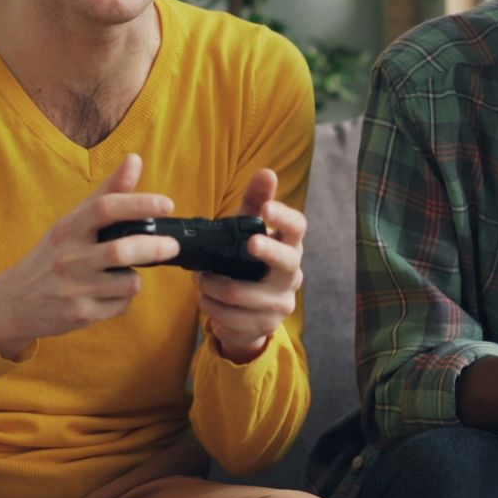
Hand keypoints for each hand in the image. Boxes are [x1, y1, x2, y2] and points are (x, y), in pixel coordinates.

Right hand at [0, 154, 179, 359]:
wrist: (15, 302)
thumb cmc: (52, 257)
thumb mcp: (72, 223)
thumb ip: (106, 193)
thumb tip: (135, 160)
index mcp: (68, 228)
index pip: (105, 208)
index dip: (139, 203)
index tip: (166, 204)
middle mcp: (68, 257)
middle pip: (120, 251)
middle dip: (153, 248)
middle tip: (172, 245)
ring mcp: (73, 288)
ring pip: (127, 283)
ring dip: (136, 278)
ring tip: (126, 274)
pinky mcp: (80, 314)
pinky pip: (120, 305)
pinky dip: (124, 299)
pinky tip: (109, 294)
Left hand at [195, 168, 305, 363]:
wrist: (249, 315)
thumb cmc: (247, 263)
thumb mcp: (246, 231)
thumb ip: (256, 202)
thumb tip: (267, 172)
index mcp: (289, 247)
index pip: (297, 228)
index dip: (284, 217)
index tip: (268, 209)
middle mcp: (291, 275)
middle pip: (286, 262)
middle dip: (267, 252)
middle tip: (250, 243)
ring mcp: (281, 302)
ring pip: (240, 293)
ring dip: (210, 285)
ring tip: (199, 279)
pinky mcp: (265, 325)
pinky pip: (229, 316)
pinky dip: (209, 306)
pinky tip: (205, 299)